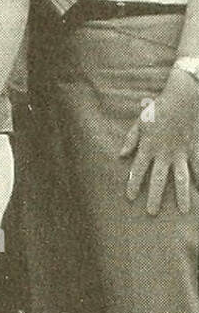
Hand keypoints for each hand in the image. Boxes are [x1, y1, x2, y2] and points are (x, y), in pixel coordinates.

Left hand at [120, 68, 198, 215]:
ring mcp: (181, 153)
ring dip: (181, 196)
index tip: (129, 198)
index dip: (133, 184)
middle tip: (152, 213)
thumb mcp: (139, 122)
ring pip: (181, 179)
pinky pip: (198, 167)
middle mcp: (164, 153)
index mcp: (148, 146)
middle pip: (158, 179)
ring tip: (183, 211)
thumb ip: (130, 139)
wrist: (183, 99)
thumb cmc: (158, 110)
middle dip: (154, 197)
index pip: (138, 170)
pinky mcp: (194, 150)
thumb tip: (121, 155)